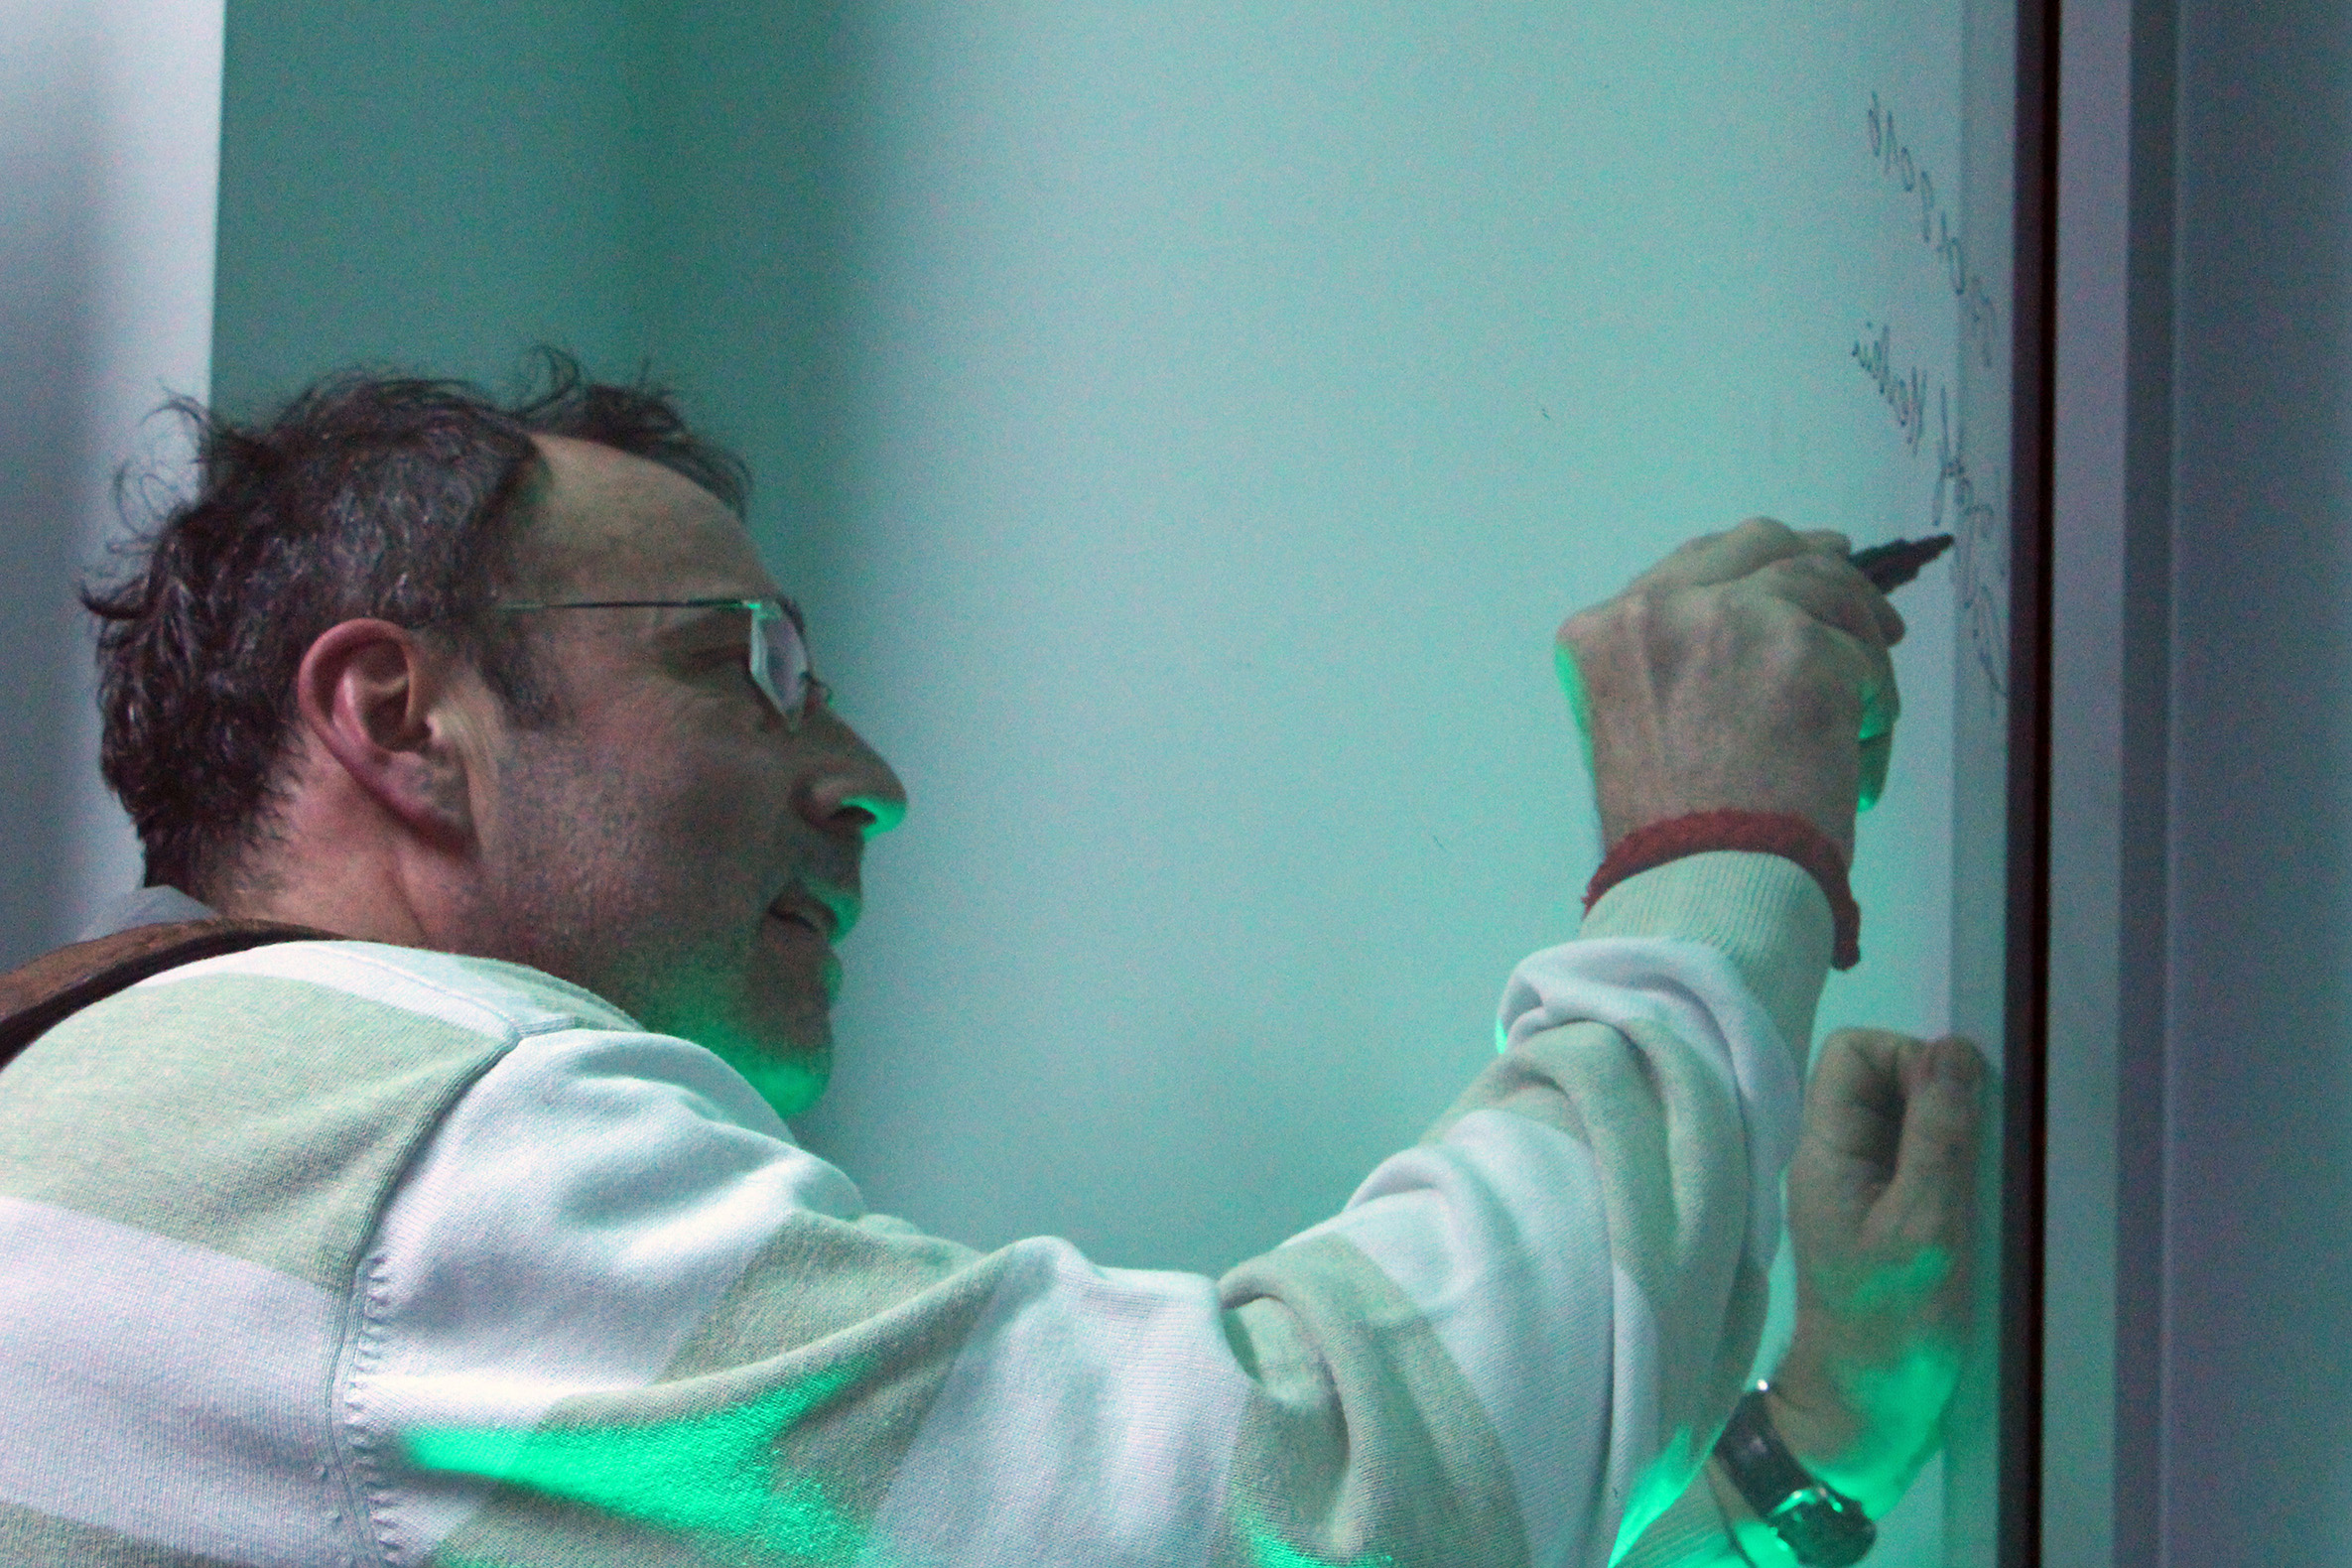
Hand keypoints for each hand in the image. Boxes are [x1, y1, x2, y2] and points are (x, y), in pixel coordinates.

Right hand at [1555, 518, 1905, 863]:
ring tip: (1872, 684)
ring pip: (1823, 583)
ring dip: (1856, 627)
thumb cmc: (1663, 832)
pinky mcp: (1804, 648)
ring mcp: (1734, 620)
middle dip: (1808, 562)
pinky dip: (1876, 692)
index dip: (1744, 568)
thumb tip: (1743, 648)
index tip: (1783, 577)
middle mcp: (1660, 608)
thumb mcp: (1628, 729)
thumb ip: (1668, 669)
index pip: (1689, 566)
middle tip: (1847, 587)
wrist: (1701, 879)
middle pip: (1757, 543)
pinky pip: (1863, 648)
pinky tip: (1868, 734)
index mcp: (1603, 633)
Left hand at [1769, 1028, 1986, 1515]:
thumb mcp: (1926, 1226)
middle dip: (1936, 1093)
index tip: (1956, 1104)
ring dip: (1949, 1131)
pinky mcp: (1885, 1219)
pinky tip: (1979, 1199)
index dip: (1907, 1057)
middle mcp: (1833, 1159)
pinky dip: (1950, 1165)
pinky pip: (1915, 1161)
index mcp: (1824, 1151)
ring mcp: (1857, 1190)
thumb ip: (1938, 1135)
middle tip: (1979, 1145)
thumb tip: (1954, 1048)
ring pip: (1902, 1120)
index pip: (1851, 1054)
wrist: (1866, 1413)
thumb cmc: (1892, 1325)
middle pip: (1879, 1080)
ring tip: (1984, 1174)